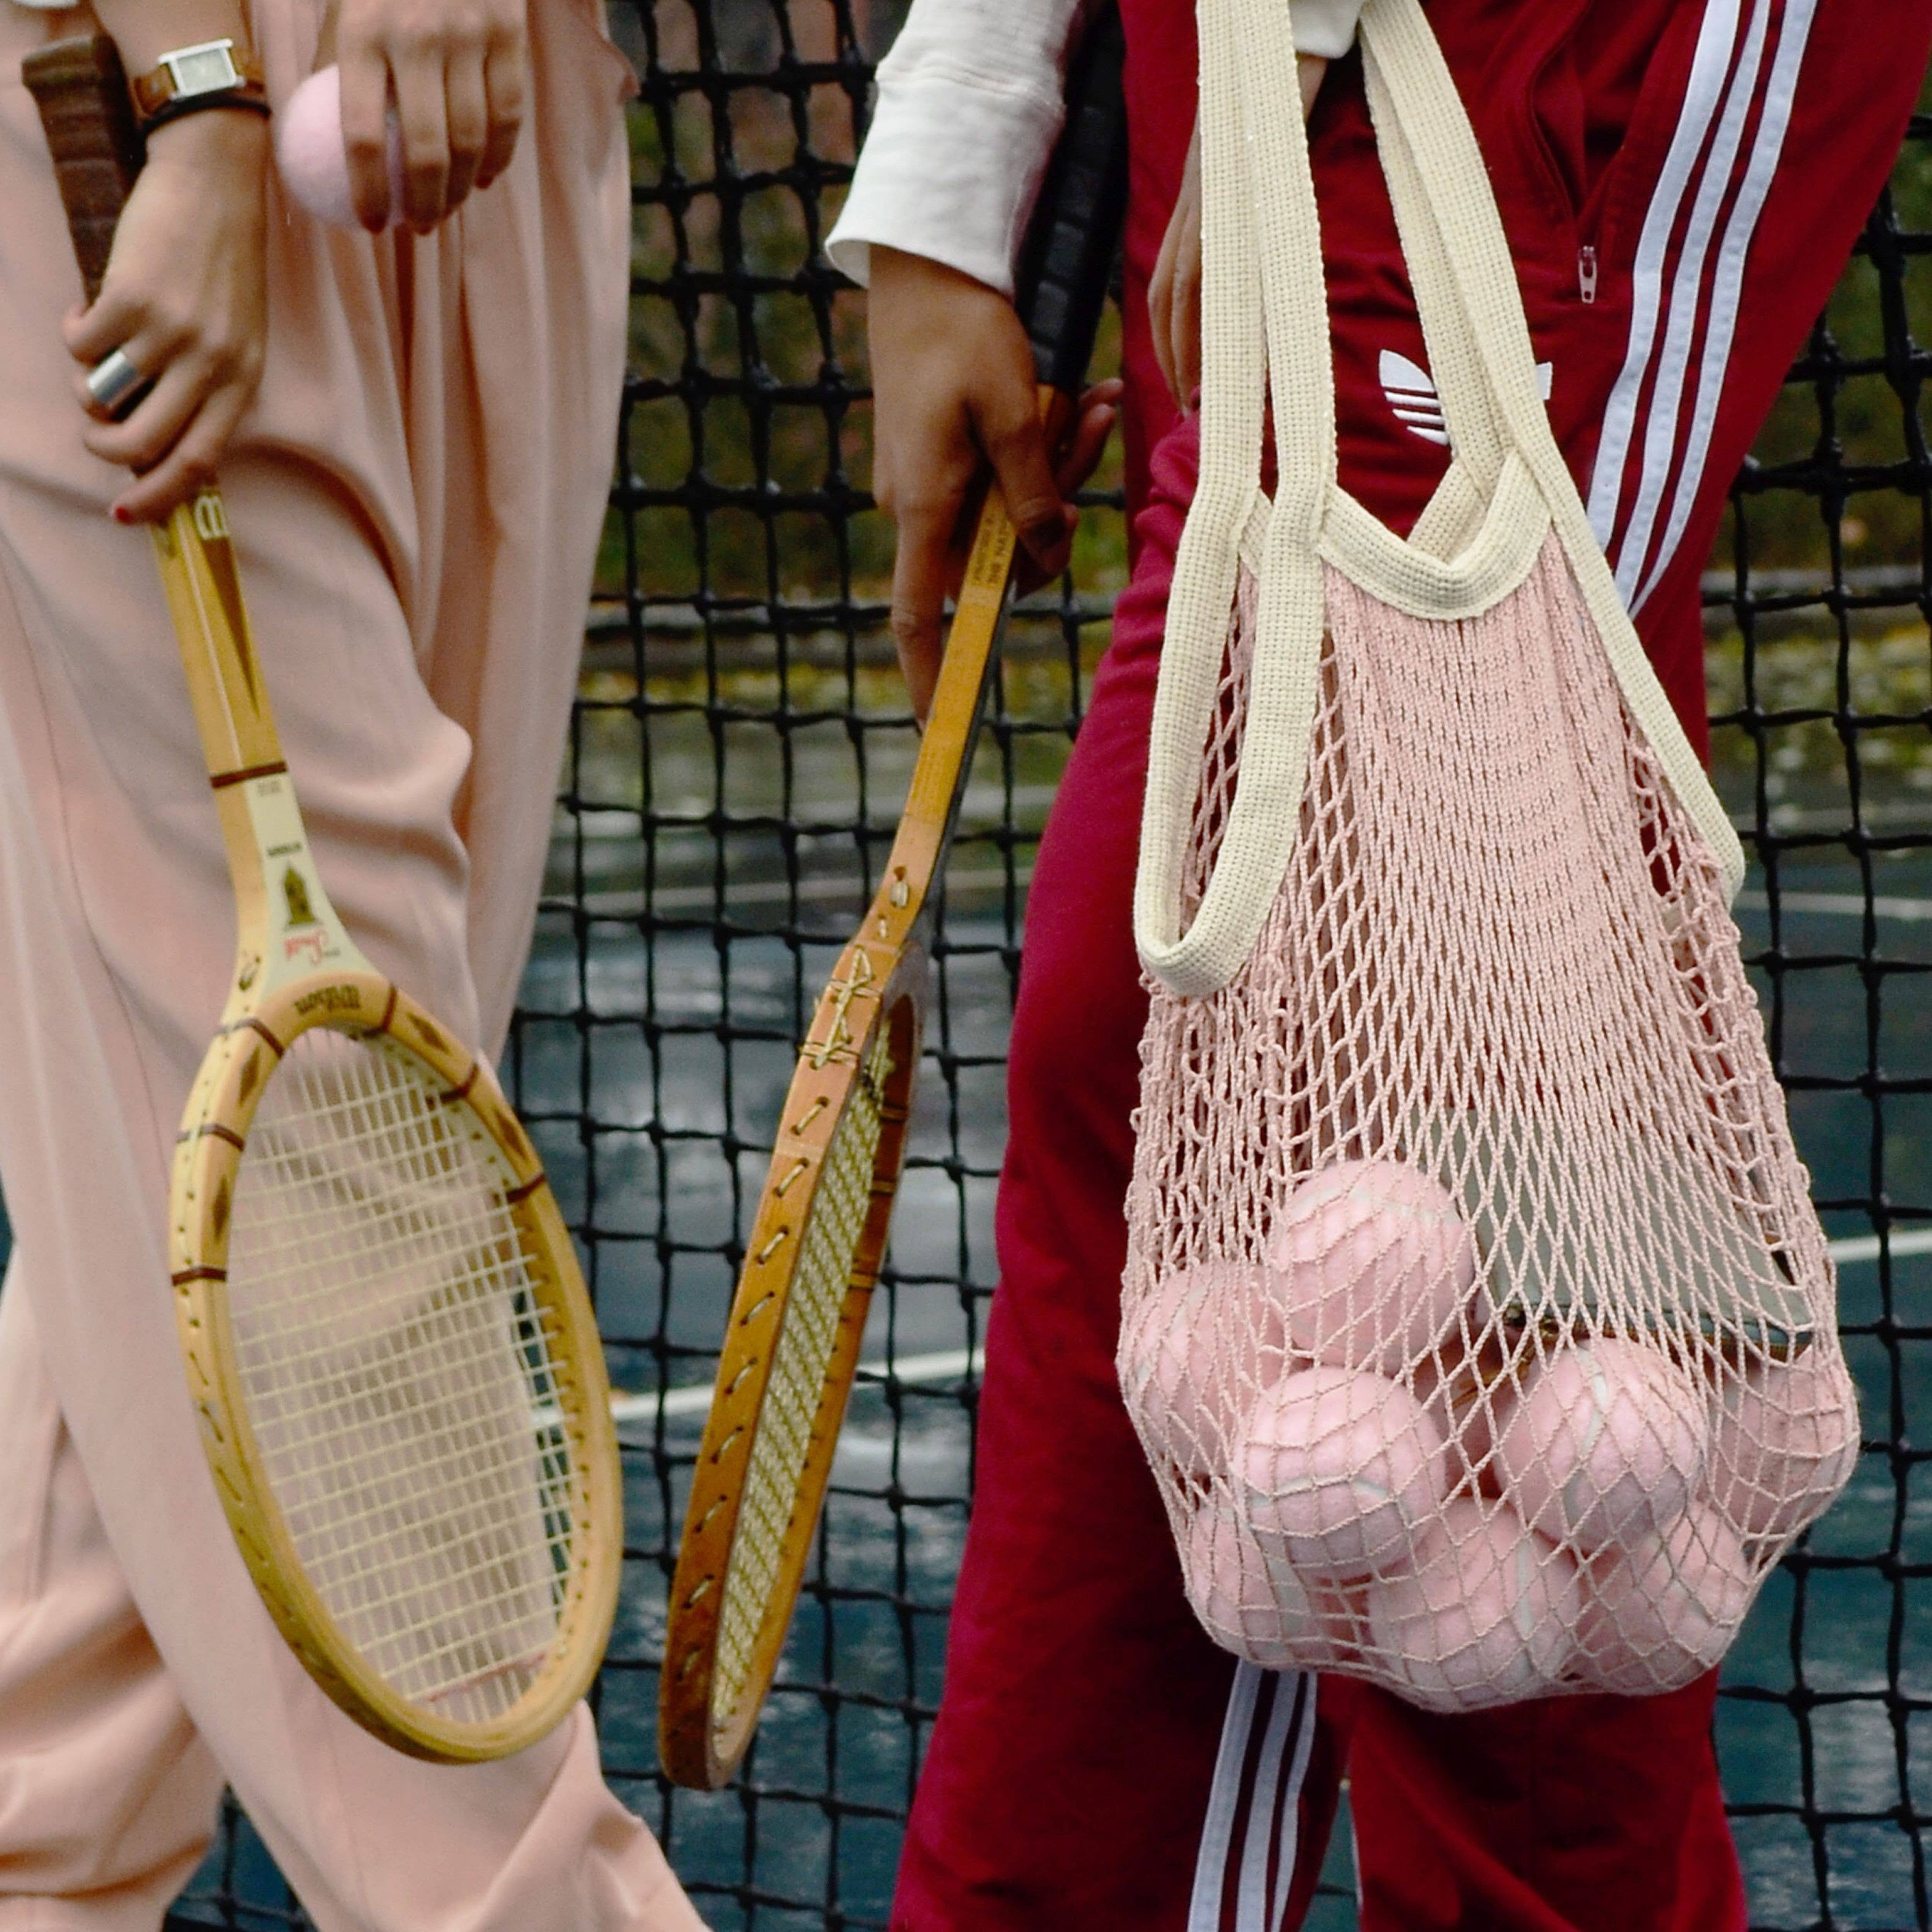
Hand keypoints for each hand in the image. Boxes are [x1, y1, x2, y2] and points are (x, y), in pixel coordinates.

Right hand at [64, 110, 269, 523]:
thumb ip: (206, 385)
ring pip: (103, 394)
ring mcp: (170, 333)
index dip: (157, 495)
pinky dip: (74, 335)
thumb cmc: (222, 264)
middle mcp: (210, 364)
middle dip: (105, 448)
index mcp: (242, 380)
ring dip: (86, 389)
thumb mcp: (235, 335)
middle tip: (94, 432)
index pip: (198, 460)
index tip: (126, 513)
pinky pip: (81, 344)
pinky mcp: (129, 299)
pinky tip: (90, 312)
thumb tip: (154, 437)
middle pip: (143, 441)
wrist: (214, 183)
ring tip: (95, 361)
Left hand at [334, 0, 529, 229]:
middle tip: (416, 228)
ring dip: (459, 189)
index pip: (363, 134)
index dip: (367, 191)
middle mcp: (417, 37)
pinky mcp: (507, 36)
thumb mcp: (344, 7)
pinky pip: (507, 117)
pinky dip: (497, 158)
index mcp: (362, 32)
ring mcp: (468, 37)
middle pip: (425, 150)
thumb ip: (337, 67)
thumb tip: (320, 141)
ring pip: (471, 142)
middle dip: (423, 204)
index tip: (371, 225)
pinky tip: (482, 179)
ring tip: (446, 209)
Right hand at [868, 248, 1120, 717]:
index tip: (941, 724)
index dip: (932, 673)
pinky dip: (1045, 447)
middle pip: (997, 555)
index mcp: (924, 505)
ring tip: (1094, 399)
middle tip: (1092, 424)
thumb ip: (1032, 496)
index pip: (916, 616)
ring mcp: (930, 480)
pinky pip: (1004, 474)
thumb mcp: (1014, 414)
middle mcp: (919, 504)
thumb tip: (1043, 561)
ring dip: (1062, 466)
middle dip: (1055, 509)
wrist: (927, 263)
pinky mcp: (945, 453)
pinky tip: (1079, 399)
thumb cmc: (965, 332)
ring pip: (1011, 511)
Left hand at [1148, 55, 1328, 411]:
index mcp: (1199, 202)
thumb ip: (1250, 214)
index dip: (1170, 338)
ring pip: (1180, 285)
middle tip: (1183, 406)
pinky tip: (1219, 343)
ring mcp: (1208, 194)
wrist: (1287, 34)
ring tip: (1196, 393)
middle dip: (1170, 356)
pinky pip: (1209, 258)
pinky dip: (1208, 307)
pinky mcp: (1228, 185)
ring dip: (1184, 345)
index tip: (1182, 383)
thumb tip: (1262, 270)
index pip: (1171, 282)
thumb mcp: (1258, 169)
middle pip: (1165, 294)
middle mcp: (1194, 202)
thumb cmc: (1281, 100)